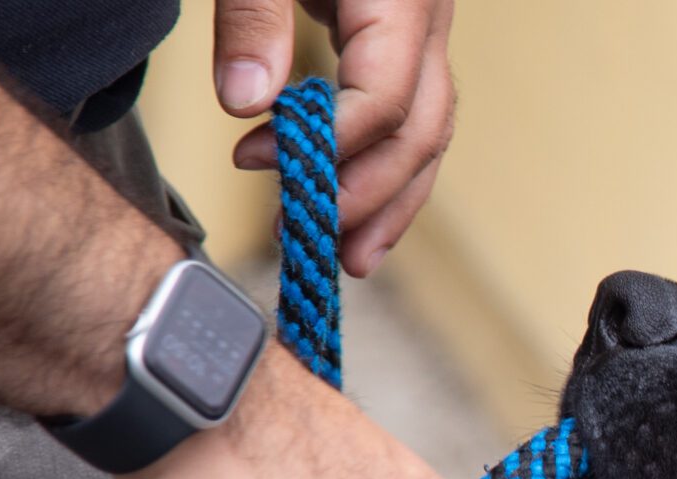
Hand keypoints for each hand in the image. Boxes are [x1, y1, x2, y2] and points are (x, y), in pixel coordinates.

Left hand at [213, 0, 455, 277]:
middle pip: (421, 133)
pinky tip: (358, 208)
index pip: (385, 101)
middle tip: (314, 244)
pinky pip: (412, 116)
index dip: (329, 147)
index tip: (257, 161)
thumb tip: (245, 105)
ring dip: (390, 203)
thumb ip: (252, 18)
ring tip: (350, 258)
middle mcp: (431, 19)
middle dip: (371, 201)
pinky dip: (387, 167)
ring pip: (428, 135)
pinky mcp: (406, 38)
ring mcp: (426, 31)